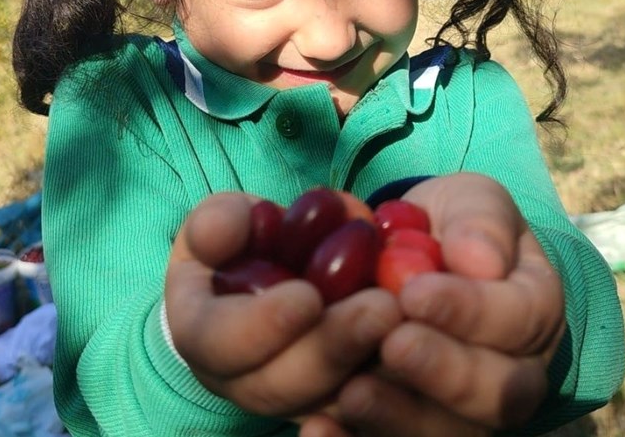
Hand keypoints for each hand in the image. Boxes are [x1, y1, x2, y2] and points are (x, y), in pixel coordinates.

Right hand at [165, 193, 402, 417]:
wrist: (286, 266)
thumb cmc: (248, 240)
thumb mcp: (226, 220)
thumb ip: (219, 222)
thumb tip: (217, 234)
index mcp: (200, 333)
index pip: (216, 343)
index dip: (258, 326)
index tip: (307, 296)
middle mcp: (239, 379)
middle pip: (277, 386)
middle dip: (330, 348)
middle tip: (382, 308)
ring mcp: (291, 398)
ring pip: (326, 401)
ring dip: (368, 361)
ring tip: (406, 317)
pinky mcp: (337, 400)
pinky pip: (365, 405)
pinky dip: (394, 380)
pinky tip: (425, 342)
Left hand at [315, 173, 566, 435]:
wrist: (415, 255)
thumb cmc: (451, 227)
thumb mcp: (472, 202)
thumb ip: (482, 222)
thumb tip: (482, 260)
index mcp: (533, 312)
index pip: (519, 321)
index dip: (470, 311)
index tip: (415, 292)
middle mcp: (512, 375)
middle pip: (498, 396)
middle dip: (443, 373)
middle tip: (393, 344)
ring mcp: (464, 413)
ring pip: (447, 433)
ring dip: (399, 418)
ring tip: (353, 392)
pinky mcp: (412, 427)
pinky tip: (318, 429)